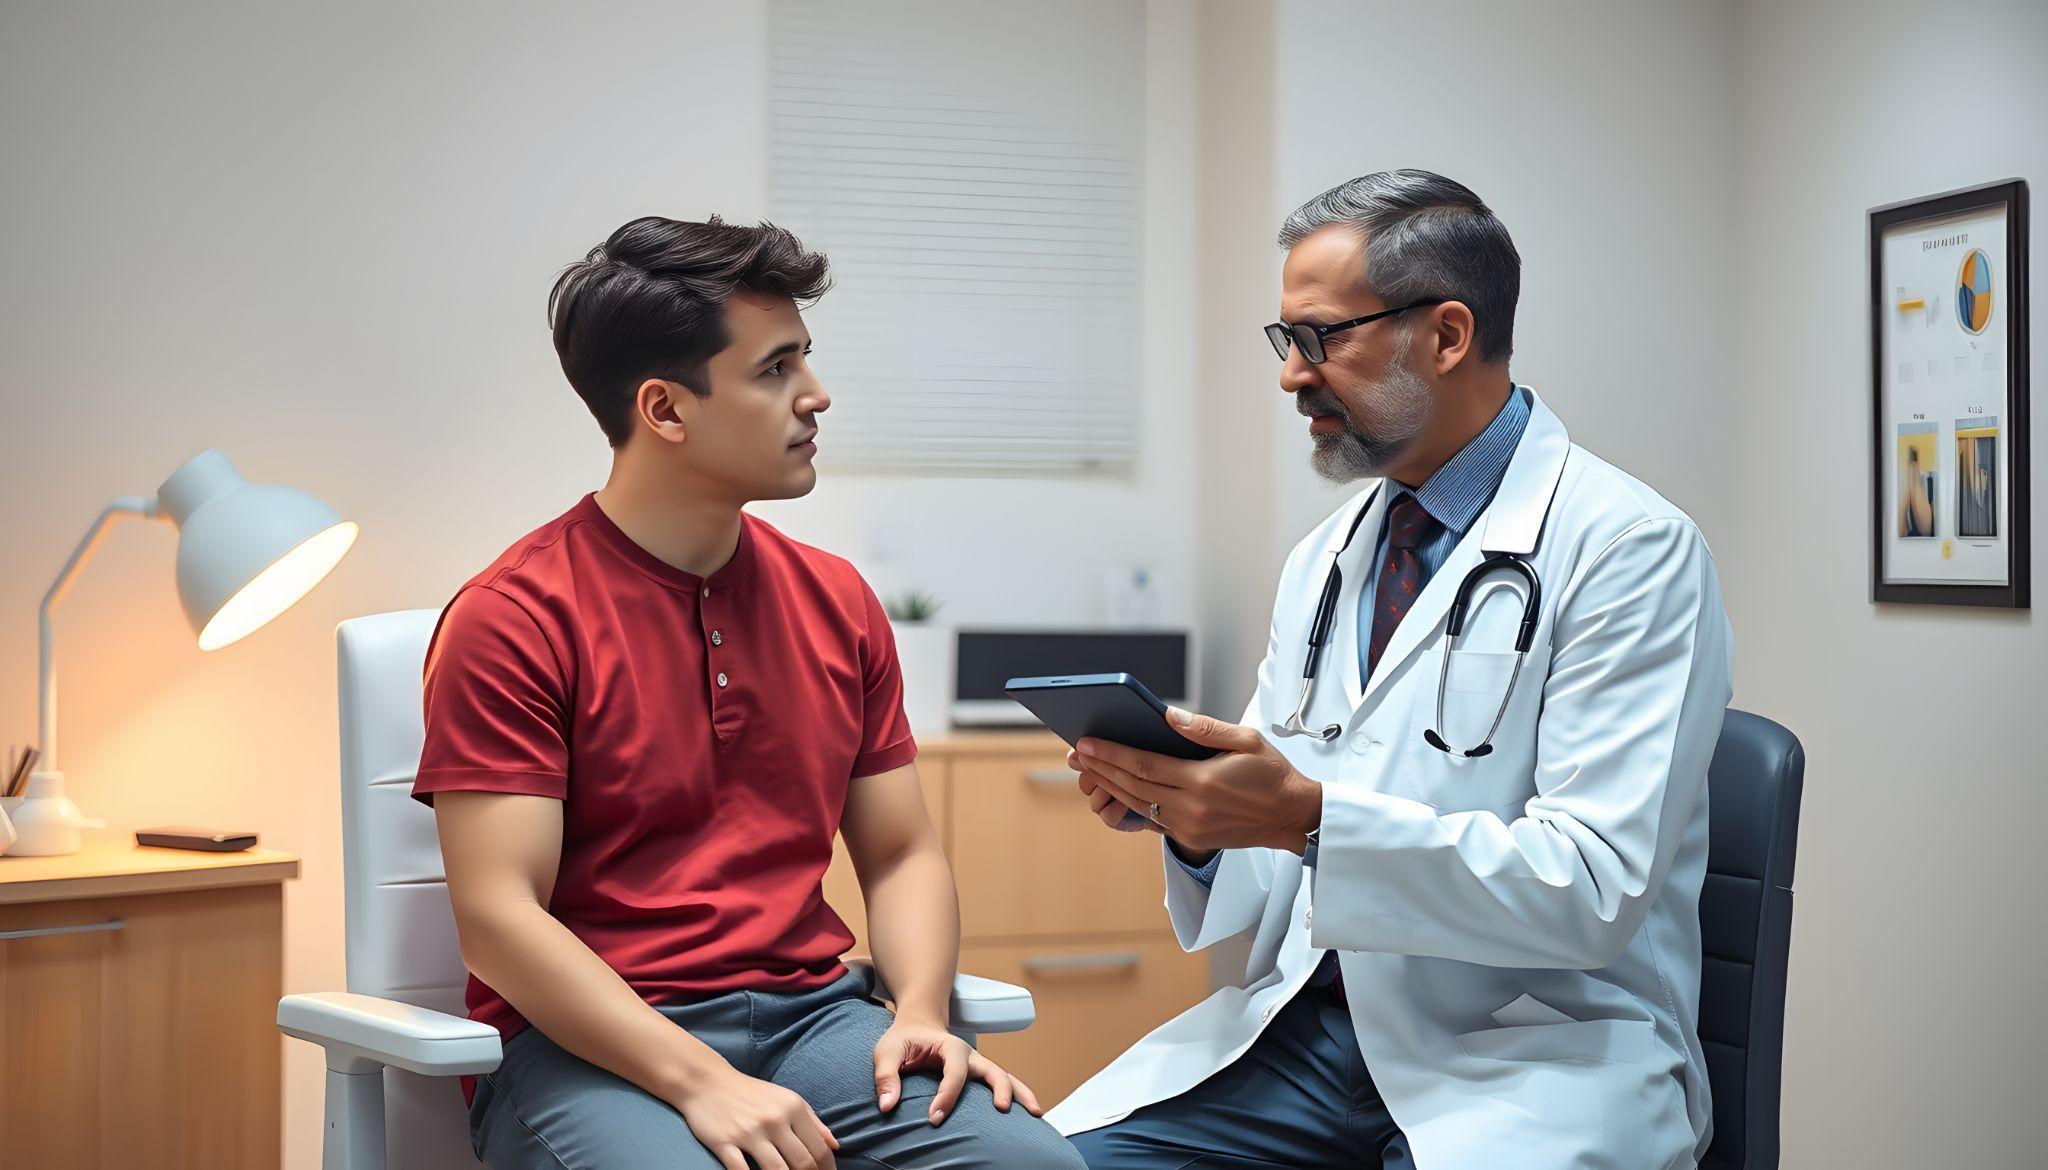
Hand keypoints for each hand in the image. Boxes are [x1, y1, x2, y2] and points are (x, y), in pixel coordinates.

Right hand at [673, 1065, 838, 1169]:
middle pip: (802, 1163)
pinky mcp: (724, 1143)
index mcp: (793, 1108)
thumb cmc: (752, 1094)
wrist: (707, 1082)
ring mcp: (749, 1132)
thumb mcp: (787, 1099)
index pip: (819, 1149)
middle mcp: (774, 1119)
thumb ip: (813, 1122)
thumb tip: (835, 1146)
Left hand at [873, 1017, 1043, 1124]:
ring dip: (1021, 1093)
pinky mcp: (979, 1075)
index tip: (934, 1118)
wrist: (918, 1025)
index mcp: (949, 1047)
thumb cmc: (902, 1039)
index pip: (954, 1073)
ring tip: (1037, 1113)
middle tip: (1002, 1109)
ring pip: (1005, 1077)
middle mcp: (969, 1055)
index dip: (946, 1096)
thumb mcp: (886, 1052)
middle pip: (992, 1070)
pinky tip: (1031, 1112)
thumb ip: (885, 1077)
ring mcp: (977, 1065)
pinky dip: (1018, 1095)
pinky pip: (1002, 1084)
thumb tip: (887, 1106)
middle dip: (999, 1088)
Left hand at [1070, 707, 1321, 854]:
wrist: (1294, 817)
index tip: (1088, 742)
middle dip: (1102, 768)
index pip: (1144, 765)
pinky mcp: (1191, 836)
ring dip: (1110, 786)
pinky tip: (1117, 789)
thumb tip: (1168, 716)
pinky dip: (1130, 802)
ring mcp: (1189, 826)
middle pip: (1133, 786)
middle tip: (1078, 753)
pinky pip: (1152, 819)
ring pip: (1137, 804)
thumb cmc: (1273, 775)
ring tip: (1089, 769)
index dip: (1111, 753)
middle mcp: (1191, 808)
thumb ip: (1205, 728)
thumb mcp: (1246, 740)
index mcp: (1202, 782)